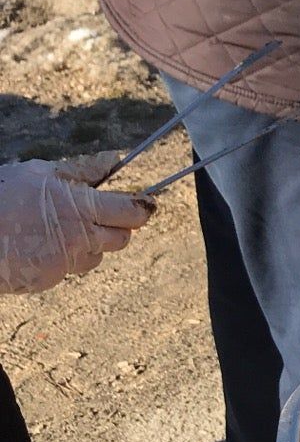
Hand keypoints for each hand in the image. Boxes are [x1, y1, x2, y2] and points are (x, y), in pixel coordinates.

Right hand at [0, 153, 154, 294]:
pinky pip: (69, 270)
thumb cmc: (2, 195)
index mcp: (81, 208)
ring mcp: (64, 263)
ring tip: (56, 229)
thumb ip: (81, 171)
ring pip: (96, 257)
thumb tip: (114, 160)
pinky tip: (38, 245)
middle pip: (122, 239)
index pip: (132, 213)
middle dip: (116, 228)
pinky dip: (62, 259)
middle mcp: (79, 239)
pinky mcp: (49, 280)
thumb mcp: (39, 174)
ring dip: (88, 245)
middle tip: (95, 216)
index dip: (141, 208)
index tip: (142, 204)